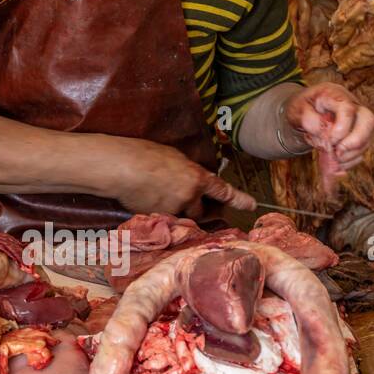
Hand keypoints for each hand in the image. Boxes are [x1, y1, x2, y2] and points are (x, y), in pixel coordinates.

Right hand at [103, 136, 255, 216]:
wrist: (122, 167)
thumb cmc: (145, 154)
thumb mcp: (175, 157)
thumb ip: (189, 172)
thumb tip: (194, 180)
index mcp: (197, 177)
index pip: (223, 191)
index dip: (239, 199)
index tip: (251, 205)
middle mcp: (190, 196)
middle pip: (202, 211)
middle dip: (197, 208)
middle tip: (186, 199)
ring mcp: (174, 209)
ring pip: (180, 216)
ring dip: (176, 210)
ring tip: (156, 193)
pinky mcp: (157, 219)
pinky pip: (162, 218)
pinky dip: (156, 210)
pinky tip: (142, 196)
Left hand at [284, 83, 373, 172]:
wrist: (305, 110)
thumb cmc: (303, 106)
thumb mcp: (298, 109)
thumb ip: (309, 120)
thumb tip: (324, 135)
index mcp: (337, 96)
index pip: (348, 110)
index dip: (341, 130)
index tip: (328, 141)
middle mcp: (353, 106)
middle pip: (369, 121)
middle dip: (355, 142)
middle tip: (337, 154)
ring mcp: (358, 121)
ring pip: (367, 139)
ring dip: (351, 155)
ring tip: (333, 160)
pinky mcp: (358, 135)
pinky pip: (361, 151)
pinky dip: (349, 160)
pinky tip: (335, 163)